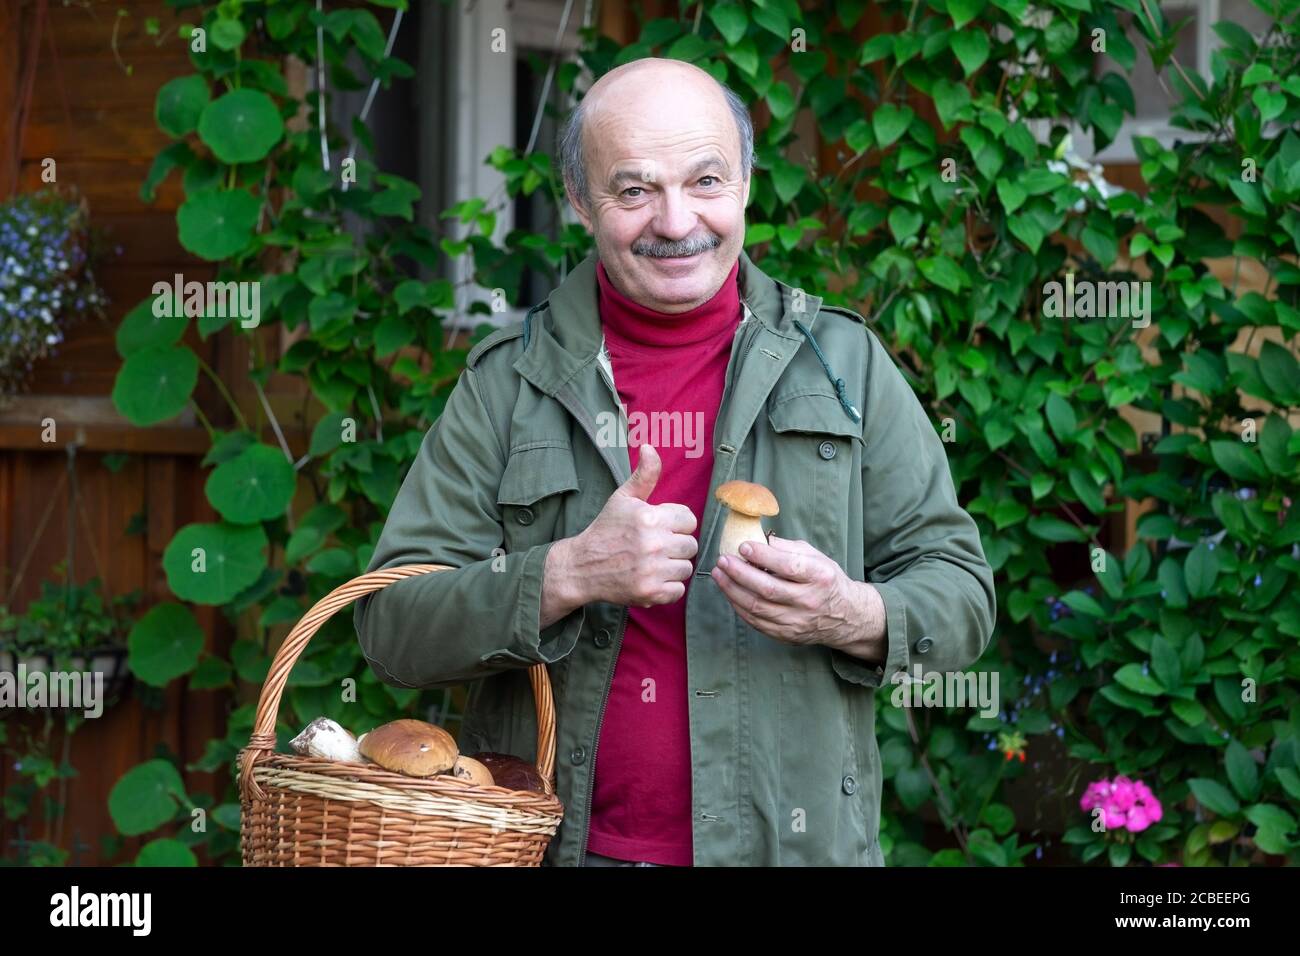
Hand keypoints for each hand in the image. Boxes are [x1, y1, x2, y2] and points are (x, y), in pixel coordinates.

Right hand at [542, 445, 698, 619]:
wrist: (582, 567)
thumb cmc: (606, 530)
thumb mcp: (622, 498)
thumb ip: (643, 475)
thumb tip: (649, 447)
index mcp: (649, 517)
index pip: (689, 519)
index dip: (675, 523)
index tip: (659, 528)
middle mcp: (653, 543)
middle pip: (690, 545)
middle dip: (676, 546)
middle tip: (655, 548)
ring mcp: (652, 570)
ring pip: (686, 568)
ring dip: (673, 567)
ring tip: (653, 563)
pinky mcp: (650, 592)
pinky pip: (678, 590)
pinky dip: (668, 587)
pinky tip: (651, 578)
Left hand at [710, 534, 882, 650]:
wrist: (845, 616)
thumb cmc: (826, 580)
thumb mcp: (816, 557)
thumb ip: (789, 548)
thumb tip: (761, 540)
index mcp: (819, 576)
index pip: (788, 566)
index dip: (763, 556)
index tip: (743, 546)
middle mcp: (809, 600)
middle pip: (768, 589)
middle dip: (740, 573)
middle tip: (723, 560)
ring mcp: (797, 621)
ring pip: (757, 608)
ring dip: (733, 590)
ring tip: (719, 574)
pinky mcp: (787, 635)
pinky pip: (756, 622)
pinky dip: (739, 607)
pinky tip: (730, 592)